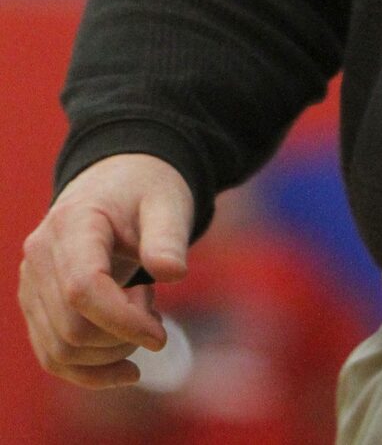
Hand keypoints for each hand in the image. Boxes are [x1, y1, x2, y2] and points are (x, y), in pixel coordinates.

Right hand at [19, 153, 193, 389]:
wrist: (115, 184)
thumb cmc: (144, 191)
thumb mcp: (167, 202)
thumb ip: (169, 236)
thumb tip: (174, 273)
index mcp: (72, 223)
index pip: (83, 289)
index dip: (122, 321)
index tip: (160, 336)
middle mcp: (39, 255)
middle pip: (72, 328)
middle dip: (122, 335)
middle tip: (153, 307)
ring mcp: (31, 283)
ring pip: (60, 350)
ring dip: (110, 353)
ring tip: (140, 314)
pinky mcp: (35, 305)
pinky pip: (52, 355)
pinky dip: (89, 372)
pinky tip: (126, 370)